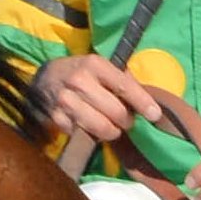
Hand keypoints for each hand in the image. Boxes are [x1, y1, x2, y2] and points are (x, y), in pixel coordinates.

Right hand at [35, 52, 163, 144]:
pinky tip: (91, 126)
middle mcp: (80, 81)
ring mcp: (67, 101)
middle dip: (126, 121)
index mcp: (94, 64)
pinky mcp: (58, 119)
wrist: (45, 79)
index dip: (142, 103)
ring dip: (112, 131)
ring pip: (102, 128)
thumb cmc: (81, 72)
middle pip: (116, 112)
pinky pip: (85, 135)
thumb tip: (147, 100)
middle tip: (125, 120)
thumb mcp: (100, 66)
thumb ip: (123, 79)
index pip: (124, 86)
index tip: (155, 115)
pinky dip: (92, 135)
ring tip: (112, 126)